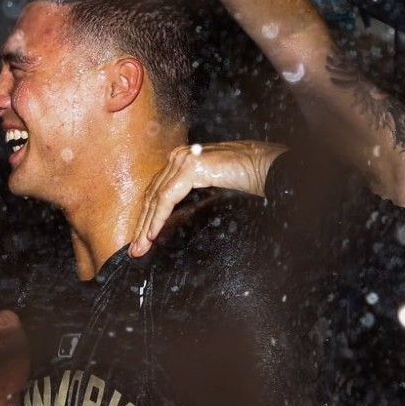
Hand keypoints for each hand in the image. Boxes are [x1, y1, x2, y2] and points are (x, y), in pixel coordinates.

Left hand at [129, 141, 285, 256]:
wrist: (270, 167)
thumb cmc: (249, 178)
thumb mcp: (215, 189)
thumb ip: (195, 195)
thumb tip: (178, 218)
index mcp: (183, 159)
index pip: (157, 191)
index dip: (147, 216)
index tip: (141, 240)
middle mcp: (179, 156)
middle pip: (152, 195)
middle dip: (142, 224)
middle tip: (134, 249)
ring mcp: (183, 159)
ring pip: (155, 198)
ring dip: (146, 226)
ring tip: (140, 247)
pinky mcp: (190, 167)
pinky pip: (166, 198)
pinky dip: (158, 218)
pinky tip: (152, 234)